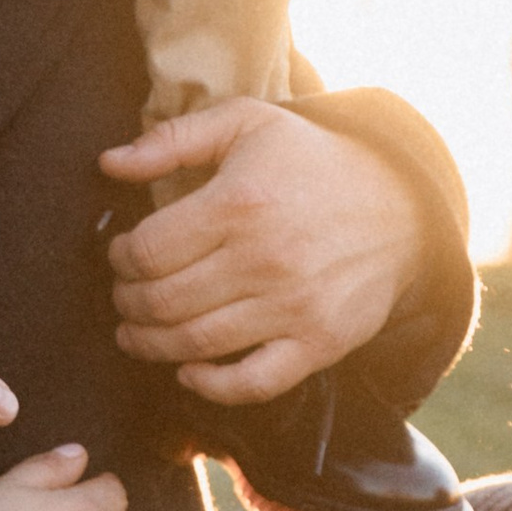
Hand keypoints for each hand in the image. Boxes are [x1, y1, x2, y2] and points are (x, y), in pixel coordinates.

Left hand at [100, 99, 423, 404]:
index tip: (121, 258)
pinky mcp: (319, 343)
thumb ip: (173, 139)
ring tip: (138, 332)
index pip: (149, 251)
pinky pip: (253, 384)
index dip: (121, 260)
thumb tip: (109, 163)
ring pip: (194, 344)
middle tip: (124, 297)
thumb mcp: (246, 123)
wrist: (402, 202)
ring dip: (151, 344)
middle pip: (163, 302)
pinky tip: (188, 371)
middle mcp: (263, 260)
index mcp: (239, 204)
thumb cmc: (313, 160)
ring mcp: (293, 308)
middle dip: (127, 303)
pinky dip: (211, 387)